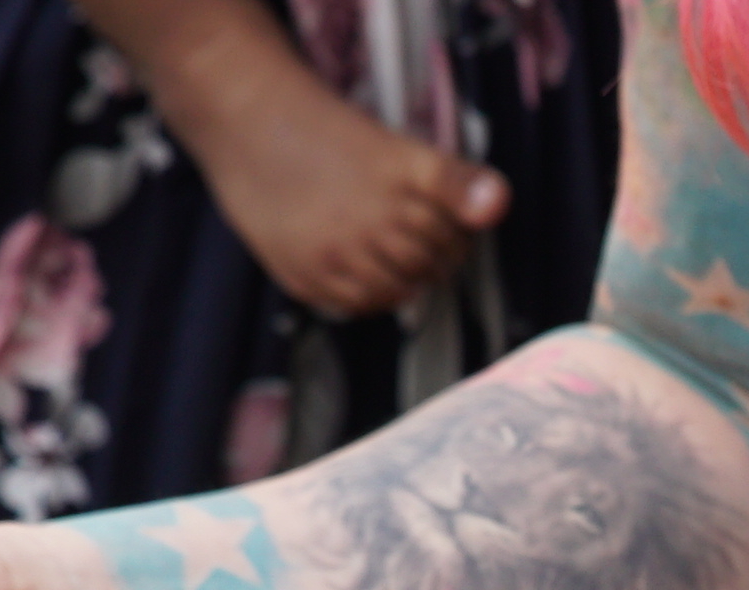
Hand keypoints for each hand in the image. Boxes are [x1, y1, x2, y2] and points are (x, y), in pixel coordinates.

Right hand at [197, 83, 507, 318]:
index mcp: (401, 175)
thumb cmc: (325, 131)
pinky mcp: (305, 271)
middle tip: (432, 249)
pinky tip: (369, 276)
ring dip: (410, 281)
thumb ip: (452, 180)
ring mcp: (335, 250)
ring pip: (399, 289)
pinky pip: (356, 305)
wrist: (249, 124)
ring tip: (400, 262)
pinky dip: (373, 297)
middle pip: (431, 261)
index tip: (454, 230)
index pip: (459, 228)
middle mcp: (371, 216)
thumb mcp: (397, 145)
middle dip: (440, 259)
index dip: (463, 234)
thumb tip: (500, 205)